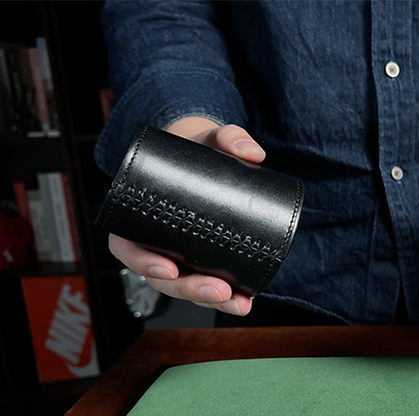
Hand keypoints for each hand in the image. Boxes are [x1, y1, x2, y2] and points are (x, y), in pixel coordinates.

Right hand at [108, 118, 265, 315]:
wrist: (209, 156)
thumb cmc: (197, 150)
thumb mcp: (208, 139)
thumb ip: (229, 136)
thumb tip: (253, 152)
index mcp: (140, 214)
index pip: (128, 246)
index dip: (143, 263)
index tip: (168, 268)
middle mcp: (157, 239)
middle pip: (162, 277)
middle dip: (190, 289)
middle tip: (217, 290)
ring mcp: (179, 252)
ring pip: (186, 286)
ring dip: (210, 300)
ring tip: (238, 303)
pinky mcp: (203, 257)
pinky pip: (208, 281)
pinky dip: (226, 296)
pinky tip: (245, 302)